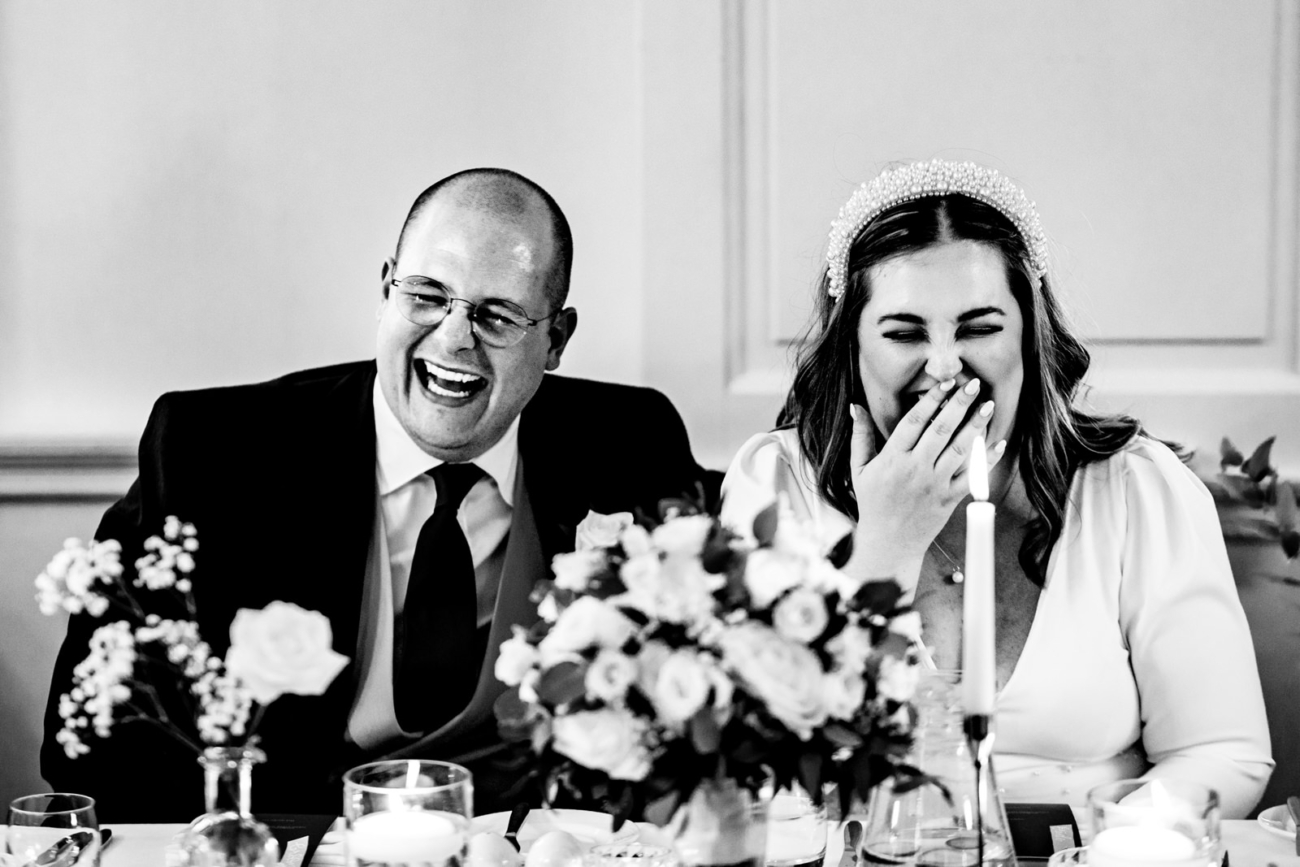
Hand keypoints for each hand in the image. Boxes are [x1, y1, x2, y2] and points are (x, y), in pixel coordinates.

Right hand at [846, 378, 1005, 589]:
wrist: (888, 543)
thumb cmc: (872, 503)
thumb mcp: (859, 469)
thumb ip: (860, 437)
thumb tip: (856, 406)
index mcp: (892, 459)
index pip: (914, 422)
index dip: (931, 400)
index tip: (946, 382)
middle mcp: (915, 469)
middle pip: (940, 431)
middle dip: (958, 405)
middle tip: (974, 384)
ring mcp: (934, 485)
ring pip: (959, 450)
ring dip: (976, 426)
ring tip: (989, 405)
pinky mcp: (949, 500)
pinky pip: (972, 477)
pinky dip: (987, 460)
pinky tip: (999, 442)